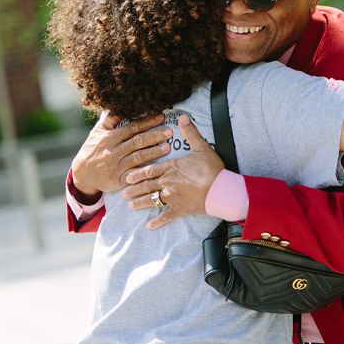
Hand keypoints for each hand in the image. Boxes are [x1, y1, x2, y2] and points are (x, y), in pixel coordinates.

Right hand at [71, 113, 171, 196]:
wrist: (82, 174)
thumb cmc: (92, 150)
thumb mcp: (97, 132)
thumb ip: (110, 120)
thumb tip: (121, 106)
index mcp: (110, 138)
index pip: (132, 127)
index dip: (147, 122)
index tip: (161, 117)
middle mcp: (114, 151)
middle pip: (137, 141)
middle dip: (154, 136)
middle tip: (169, 131)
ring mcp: (116, 166)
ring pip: (138, 157)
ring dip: (153, 152)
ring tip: (168, 147)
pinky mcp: (118, 180)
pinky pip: (135, 175)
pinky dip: (146, 171)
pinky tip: (157, 168)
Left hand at [121, 114, 224, 229]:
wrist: (221, 189)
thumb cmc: (211, 168)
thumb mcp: (201, 146)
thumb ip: (190, 132)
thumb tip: (183, 116)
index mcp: (171, 168)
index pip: (149, 170)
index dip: (137, 173)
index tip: (127, 176)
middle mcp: (167, 183)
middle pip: (146, 186)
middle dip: (133, 189)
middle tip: (122, 193)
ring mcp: (172, 197)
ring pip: (152, 200)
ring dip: (140, 203)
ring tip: (130, 206)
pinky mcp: (180, 209)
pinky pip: (166, 217)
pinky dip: (157, 222)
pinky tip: (149, 227)